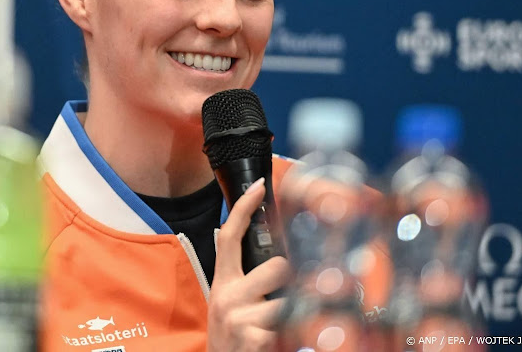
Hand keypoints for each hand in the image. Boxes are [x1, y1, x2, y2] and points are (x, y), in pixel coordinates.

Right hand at [207, 178, 292, 351]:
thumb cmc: (233, 333)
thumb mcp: (231, 301)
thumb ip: (247, 277)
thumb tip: (278, 254)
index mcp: (223, 281)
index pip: (230, 236)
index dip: (244, 208)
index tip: (260, 186)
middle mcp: (228, 296)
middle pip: (278, 266)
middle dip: (293, 280)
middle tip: (290, 296)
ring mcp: (240, 319)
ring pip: (292, 298)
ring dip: (297, 311)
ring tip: (288, 323)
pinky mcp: (254, 341)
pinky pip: (292, 327)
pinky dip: (294, 335)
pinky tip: (282, 341)